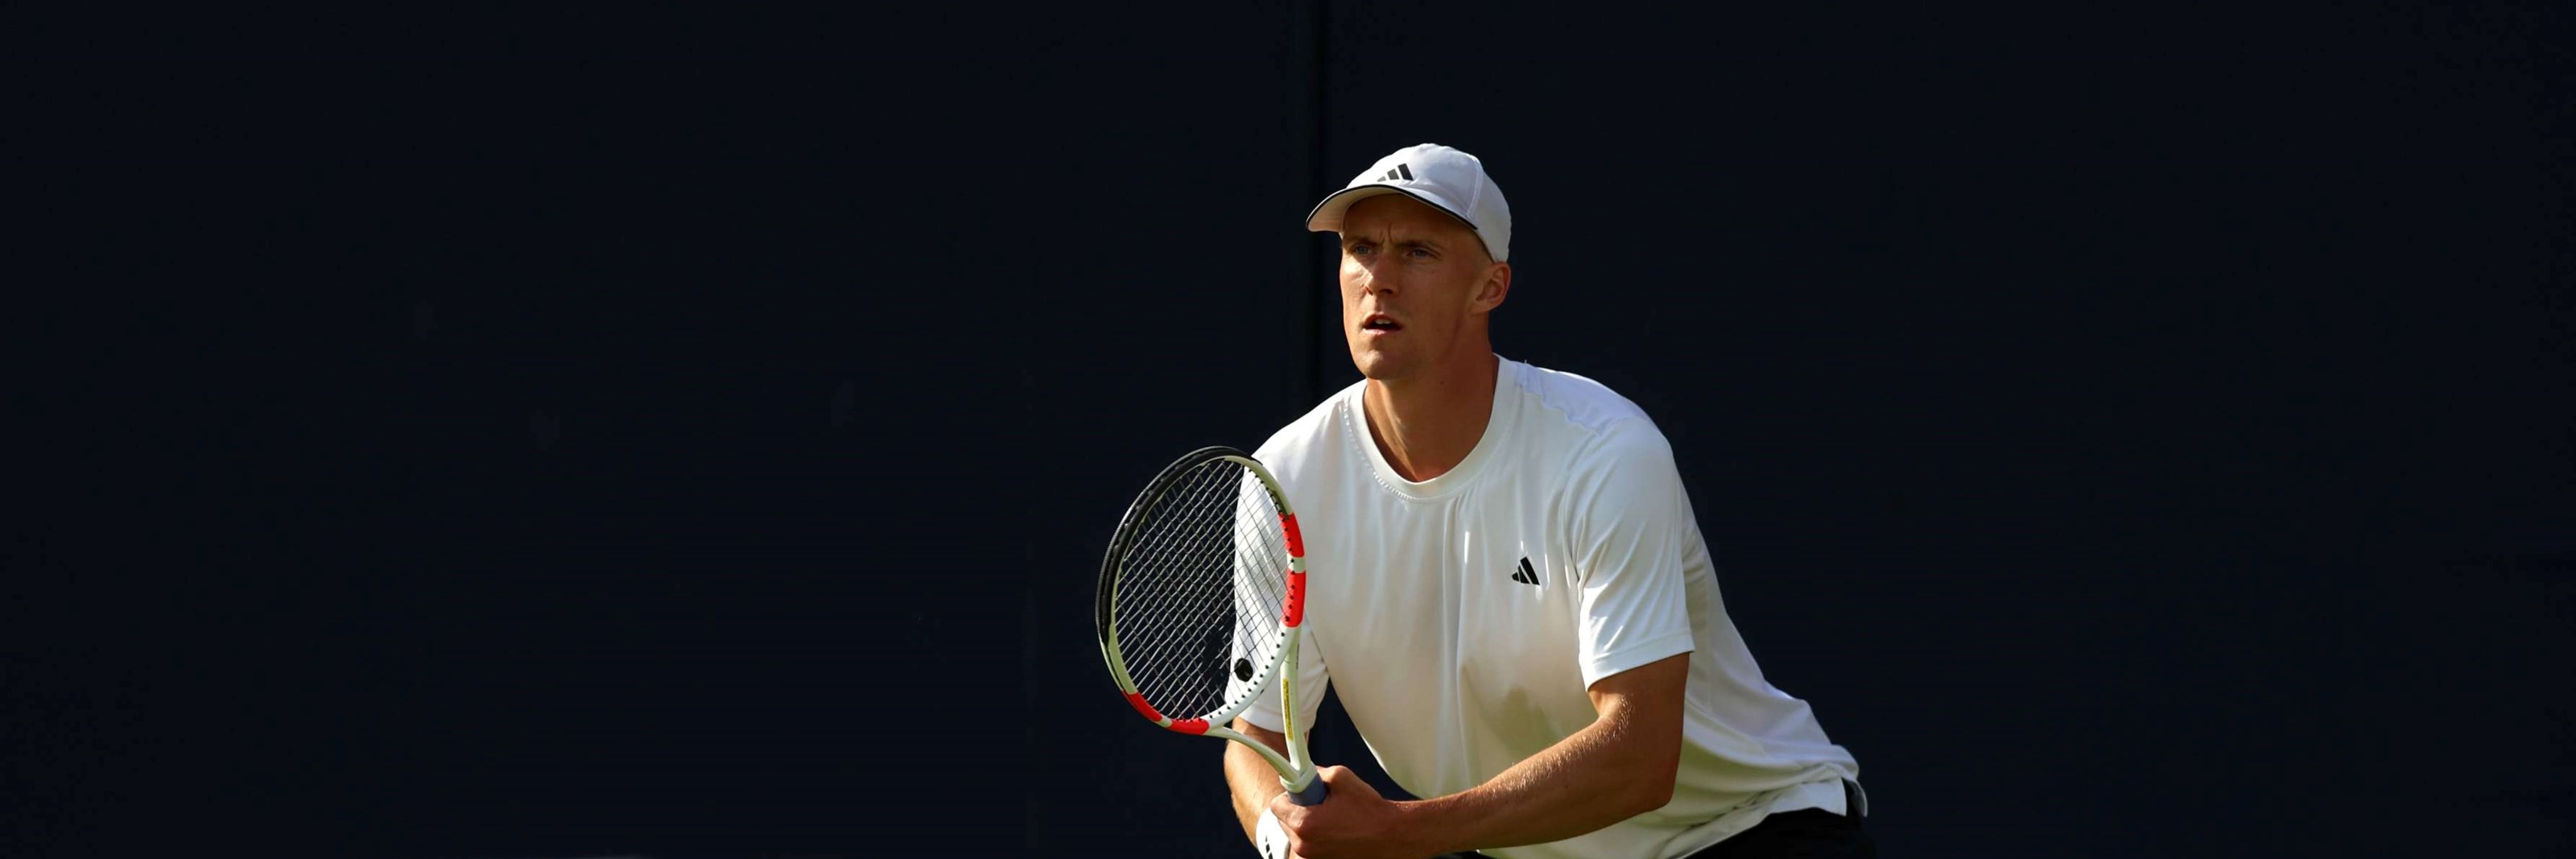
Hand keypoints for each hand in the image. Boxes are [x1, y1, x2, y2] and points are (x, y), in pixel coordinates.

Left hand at [1266, 766, 1428, 858]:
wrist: (1392, 836)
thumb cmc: (1369, 809)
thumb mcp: (1341, 777)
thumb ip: (1316, 772)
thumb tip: (1305, 773)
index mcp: (1303, 823)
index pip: (1276, 805)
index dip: (1289, 795)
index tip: (1303, 793)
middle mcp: (1303, 845)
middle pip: (1284, 822)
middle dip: (1298, 811)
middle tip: (1320, 805)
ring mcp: (1312, 858)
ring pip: (1296, 836)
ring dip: (1306, 826)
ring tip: (1331, 819)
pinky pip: (1309, 847)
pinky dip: (1316, 839)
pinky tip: (1336, 832)